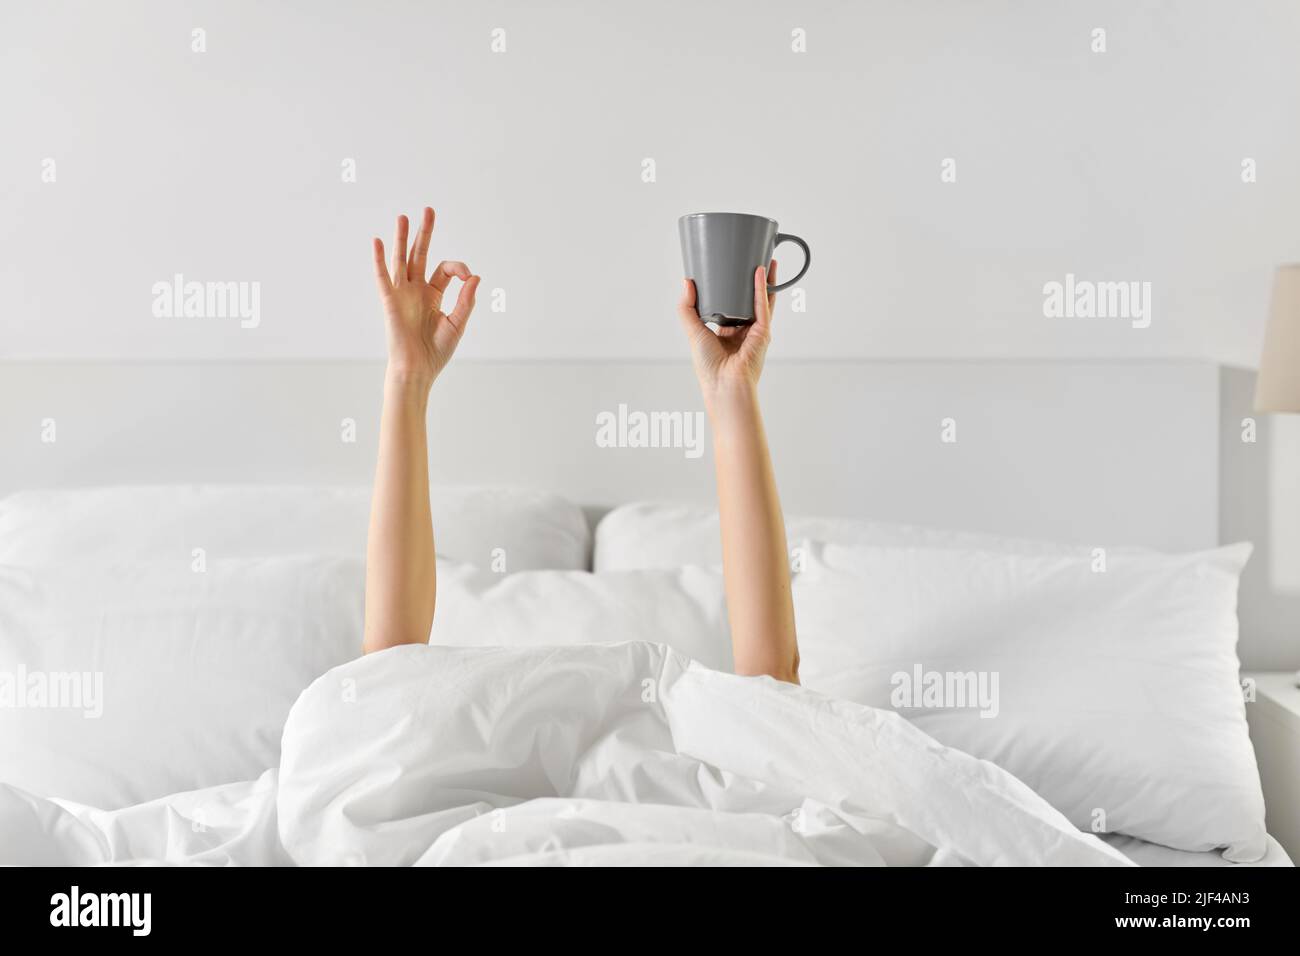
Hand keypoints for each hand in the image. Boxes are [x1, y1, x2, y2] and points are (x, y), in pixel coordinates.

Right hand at [372, 207, 480, 390]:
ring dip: (402, 239)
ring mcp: (402, 294)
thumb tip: (476, 276)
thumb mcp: (457, 324)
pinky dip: (379, 260)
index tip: (469, 277)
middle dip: (425, 233)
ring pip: (402, 260)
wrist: (417, 370)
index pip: (445, 270)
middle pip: (420, 255)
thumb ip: (466, 300)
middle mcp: (416, 291)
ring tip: (404, 217)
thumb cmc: (436, 352)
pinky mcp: (390, 302)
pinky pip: (383, 277)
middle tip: (428, 210)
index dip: (459, 269)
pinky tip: (377, 242)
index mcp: (433, 295)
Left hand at [677, 262, 776, 411]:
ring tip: (764, 258)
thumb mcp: (693, 331)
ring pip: (761, 300)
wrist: (724, 385)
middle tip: (751, 260)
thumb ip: (687, 308)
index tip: (730, 273)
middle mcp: (743, 331)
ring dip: (764, 280)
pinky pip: (763, 306)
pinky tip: (759, 271)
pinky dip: (762, 288)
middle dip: (752, 282)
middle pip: (750, 300)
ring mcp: (755, 331)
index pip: (731, 306)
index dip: (731, 290)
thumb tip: (687, 282)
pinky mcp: (763, 333)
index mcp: (727, 334)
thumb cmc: (709, 367)